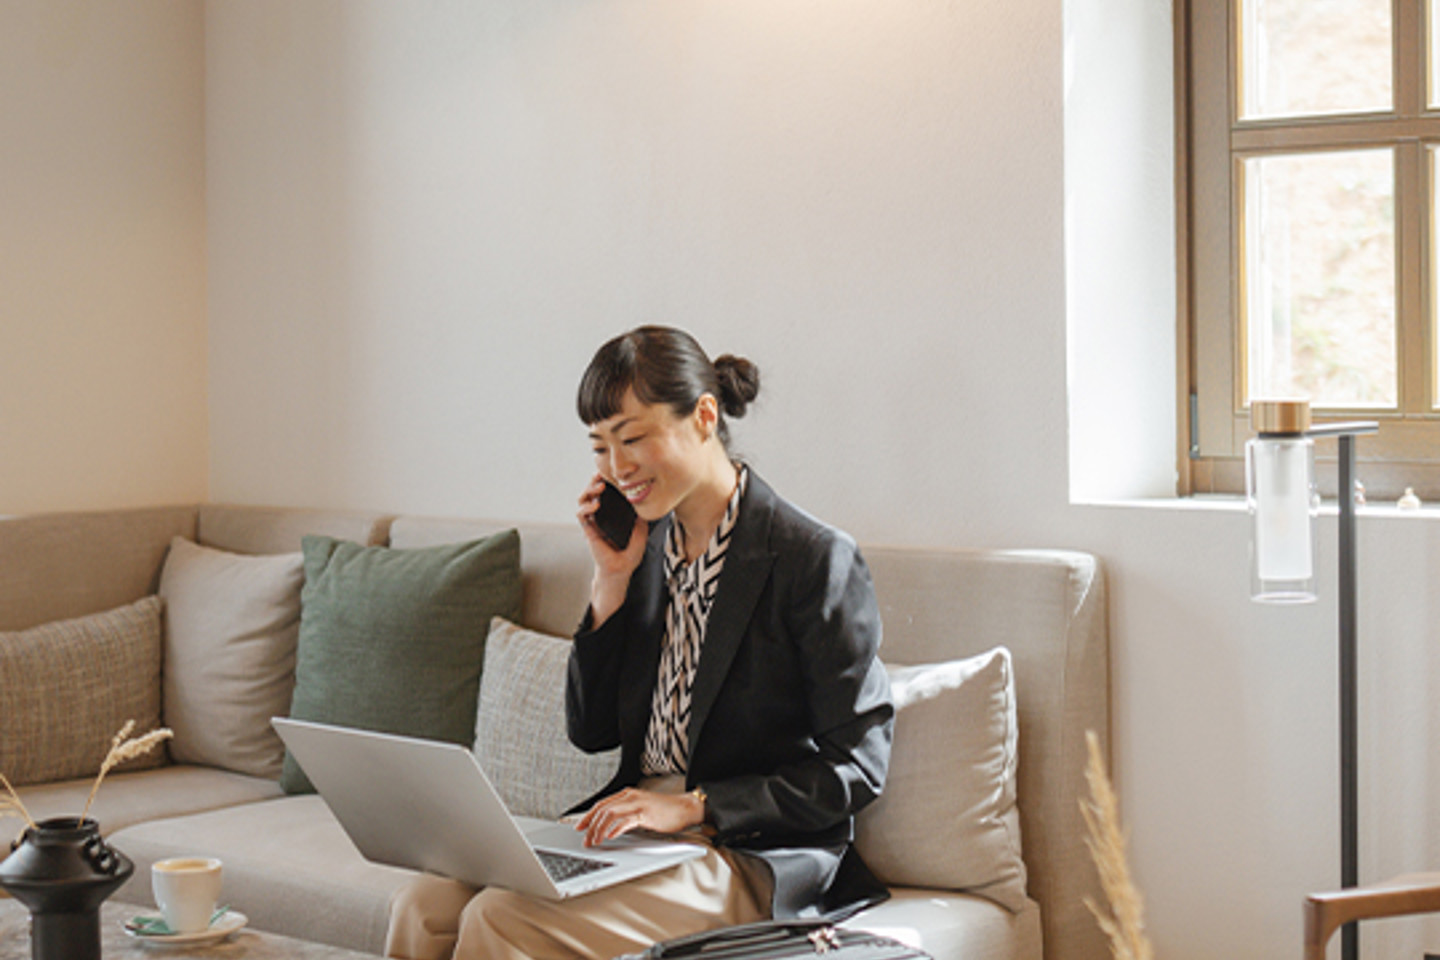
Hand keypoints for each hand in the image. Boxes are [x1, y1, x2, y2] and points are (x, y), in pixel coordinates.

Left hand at [573, 787, 703, 846]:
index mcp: (628, 794)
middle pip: (602, 809)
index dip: (588, 816)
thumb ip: (626, 816)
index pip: (601, 804)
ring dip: (599, 829)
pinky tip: (610, 837)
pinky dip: (615, 829)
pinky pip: (624, 821)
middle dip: (590, 825)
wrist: (685, 808)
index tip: (580, 827)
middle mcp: (630, 796)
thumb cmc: (666, 811)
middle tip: (585, 839)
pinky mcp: (645, 813)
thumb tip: (610, 829)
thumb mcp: (641, 811)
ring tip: (594, 841)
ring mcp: (637, 804)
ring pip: (609, 814)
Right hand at [577, 475, 646, 623]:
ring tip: (599, 487)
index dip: (604, 481)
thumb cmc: (630, 552)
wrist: (622, 569)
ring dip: (588, 491)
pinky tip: (595, 505)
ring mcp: (593, 522)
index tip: (610, 472)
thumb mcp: (642, 530)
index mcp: (612, 513)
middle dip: (594, 481)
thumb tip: (645, 501)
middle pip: (591, 492)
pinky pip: (581, 515)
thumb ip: (642, 515)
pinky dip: (586, 508)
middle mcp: (601, 515)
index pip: (605, 492)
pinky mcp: (588, 530)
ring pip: (582, 500)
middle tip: (601, 475)